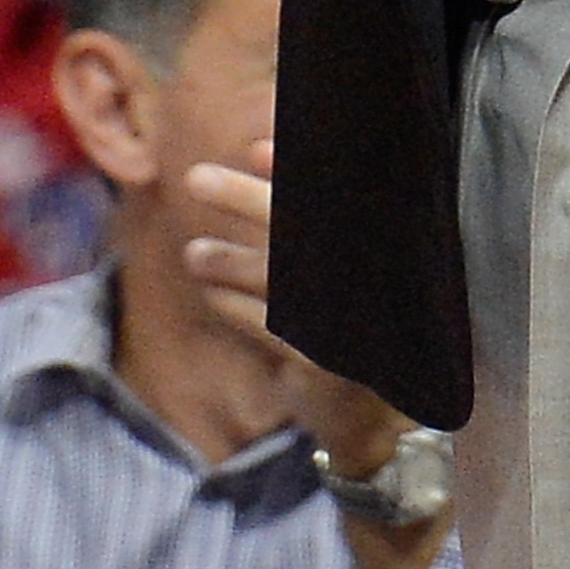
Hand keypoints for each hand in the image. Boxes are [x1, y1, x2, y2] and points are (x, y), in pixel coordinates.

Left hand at [185, 139, 406, 471]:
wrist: (373, 419)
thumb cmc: (349, 328)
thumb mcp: (334, 271)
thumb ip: (303, 216)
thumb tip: (259, 152)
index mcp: (377, 251)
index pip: (334, 198)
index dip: (292, 170)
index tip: (256, 149)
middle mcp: (367, 278)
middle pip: (296, 227)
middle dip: (243, 198)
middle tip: (194, 177)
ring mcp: (344, 321)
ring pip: (274, 274)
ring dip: (226, 259)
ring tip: (192, 254)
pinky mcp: (319, 361)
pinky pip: (264, 324)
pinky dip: (233, 305)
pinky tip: (210, 295)